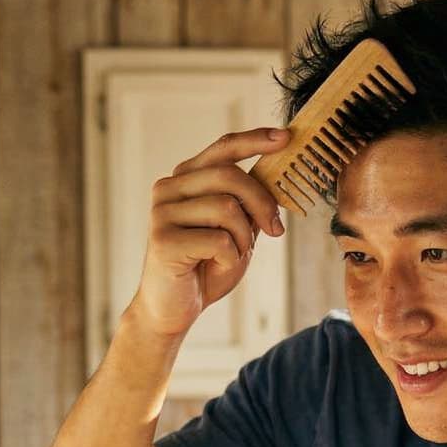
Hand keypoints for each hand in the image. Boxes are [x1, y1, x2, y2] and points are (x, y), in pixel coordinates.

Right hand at [124, 127, 289, 338]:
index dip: (255, 140)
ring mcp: (162, 213)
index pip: (223, 148)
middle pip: (230, 176)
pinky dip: (230, 257)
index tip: (285, 137)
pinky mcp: (162, 240)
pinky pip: (218, 240)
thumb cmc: (206, 266)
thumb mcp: (237, 229)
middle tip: (276, 230)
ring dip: (244, 238)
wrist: (173, 309)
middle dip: (262, 203)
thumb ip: (250, 202)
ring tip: (235, 255)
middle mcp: (169, 189)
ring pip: (227, 208)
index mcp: (186, 179)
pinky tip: (215, 266)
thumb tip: (279, 172)